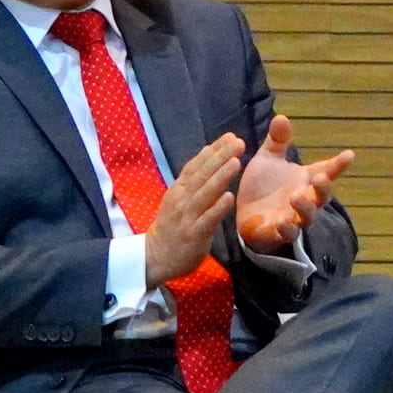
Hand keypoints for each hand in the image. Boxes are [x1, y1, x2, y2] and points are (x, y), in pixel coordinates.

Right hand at [147, 131, 244, 282]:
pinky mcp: (194, 234)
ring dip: (220, 176)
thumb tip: (209, 154)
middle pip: (202, 175)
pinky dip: (217, 207)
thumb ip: (194, 180)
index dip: (213, 151)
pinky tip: (229, 197)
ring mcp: (187, 216)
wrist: (155, 257)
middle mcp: (182, 199)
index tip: (229, 136)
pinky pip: (207, 219)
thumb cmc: (172, 226)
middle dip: (220, 157)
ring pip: (205, 193)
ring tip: (236, 161)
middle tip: (237, 141)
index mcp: (179, 190)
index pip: (196, 165)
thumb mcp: (179, 199)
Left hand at [233, 112, 355, 250]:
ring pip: (308, 216)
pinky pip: (288, 233)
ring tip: (296, 197)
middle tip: (321, 178)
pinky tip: (281, 221)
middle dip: (324, 187)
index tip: (349, 154)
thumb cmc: (264, 186)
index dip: (339, 164)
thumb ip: (277, 141)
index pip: (327, 170)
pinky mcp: (278, 232)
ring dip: (305, 207)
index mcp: (306, 179)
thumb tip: (281, 116)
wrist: (246, 214)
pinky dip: (287, 228)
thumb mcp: (268, 160)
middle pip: (322, 195)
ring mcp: (294, 217)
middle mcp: (305, 199)